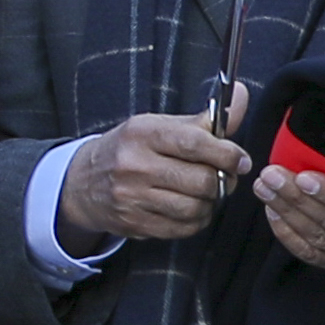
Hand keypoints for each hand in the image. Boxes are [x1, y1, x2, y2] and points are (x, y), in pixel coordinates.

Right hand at [53, 108, 249, 254]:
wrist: (82, 182)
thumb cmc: (129, 150)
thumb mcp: (159, 126)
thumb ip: (204, 120)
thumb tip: (242, 96)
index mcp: (142, 133)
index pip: (195, 143)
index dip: (227, 154)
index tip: (240, 160)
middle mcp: (134, 165)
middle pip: (200, 180)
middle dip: (222, 181)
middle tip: (224, 177)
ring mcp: (132, 197)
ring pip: (194, 207)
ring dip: (210, 203)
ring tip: (206, 193)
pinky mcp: (134, 223)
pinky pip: (182, 228)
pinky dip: (196, 220)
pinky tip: (191, 209)